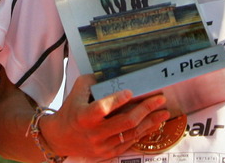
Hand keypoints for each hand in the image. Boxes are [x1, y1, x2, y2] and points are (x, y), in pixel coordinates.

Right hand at [39, 75, 169, 159]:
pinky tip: (153, 124)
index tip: (131, 91)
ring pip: (131, 134)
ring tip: (164, 112)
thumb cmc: (71, 110)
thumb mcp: (76, 92)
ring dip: (150, 122)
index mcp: (84, 116)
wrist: (61, 138)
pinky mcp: (108, 153)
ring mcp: (102, 146)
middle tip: (159, 99)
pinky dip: (143, 133)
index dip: (116, 100)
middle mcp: (94, 133)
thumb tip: (112, 72)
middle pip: (124, 122)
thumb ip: (92, 81)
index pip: (102, 108)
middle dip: (145, 109)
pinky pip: (129, 143)